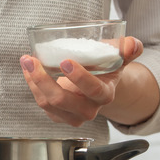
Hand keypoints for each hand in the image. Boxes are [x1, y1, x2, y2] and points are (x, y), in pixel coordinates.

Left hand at [20, 37, 142, 126]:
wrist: (98, 86)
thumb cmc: (105, 69)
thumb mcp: (118, 58)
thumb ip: (128, 50)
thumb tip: (133, 43)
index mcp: (105, 95)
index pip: (93, 91)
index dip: (79, 78)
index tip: (65, 62)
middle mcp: (88, 110)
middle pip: (62, 100)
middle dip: (44, 80)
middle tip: (33, 60)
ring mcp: (71, 115)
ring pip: (47, 103)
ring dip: (33, 81)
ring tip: (27, 60)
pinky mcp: (57, 116)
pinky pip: (41, 102)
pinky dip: (31, 85)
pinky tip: (28, 69)